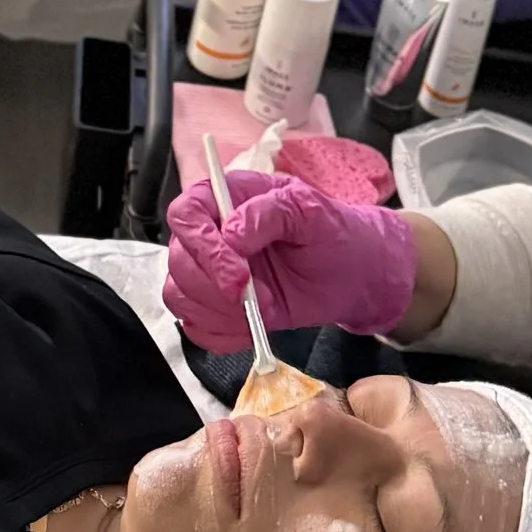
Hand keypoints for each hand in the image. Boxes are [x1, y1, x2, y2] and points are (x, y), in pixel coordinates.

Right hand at [163, 167, 420, 353]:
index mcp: (228, 198)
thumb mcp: (312, 212)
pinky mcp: (218, 308)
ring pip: (179, 295)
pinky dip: (222, 333)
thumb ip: (271, 212)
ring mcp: (212, 273)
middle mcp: (212, 234)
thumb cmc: (333, 234)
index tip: (236, 272)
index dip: (201, 245)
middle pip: (179, 260)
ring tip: (260, 310)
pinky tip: (253, 326)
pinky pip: (197, 327)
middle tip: (256, 297)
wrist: (352, 275)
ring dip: (216, 312)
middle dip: (213, 286)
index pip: (186, 213)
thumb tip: (232, 233)